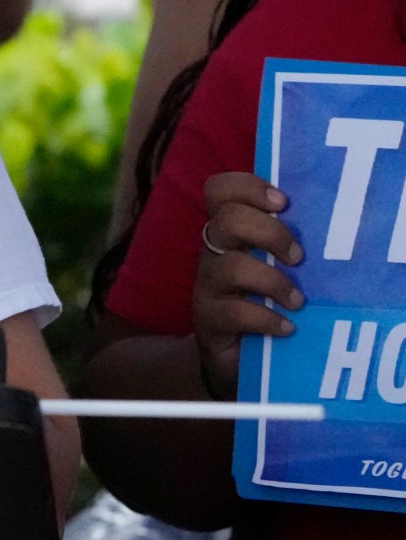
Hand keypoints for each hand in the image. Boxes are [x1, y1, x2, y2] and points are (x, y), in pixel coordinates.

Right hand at [192, 172, 303, 399]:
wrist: (235, 352)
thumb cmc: (263, 299)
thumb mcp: (273, 265)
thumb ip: (286, 242)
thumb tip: (332, 224)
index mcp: (229, 231)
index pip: (220, 190)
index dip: (249, 188)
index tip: (284, 203)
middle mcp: (213, 251)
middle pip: (227, 220)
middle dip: (270, 233)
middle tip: (298, 257)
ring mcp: (208, 284)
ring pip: (231, 267)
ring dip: (274, 282)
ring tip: (298, 300)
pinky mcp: (208, 318)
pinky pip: (234, 312)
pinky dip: (267, 319)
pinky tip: (287, 327)